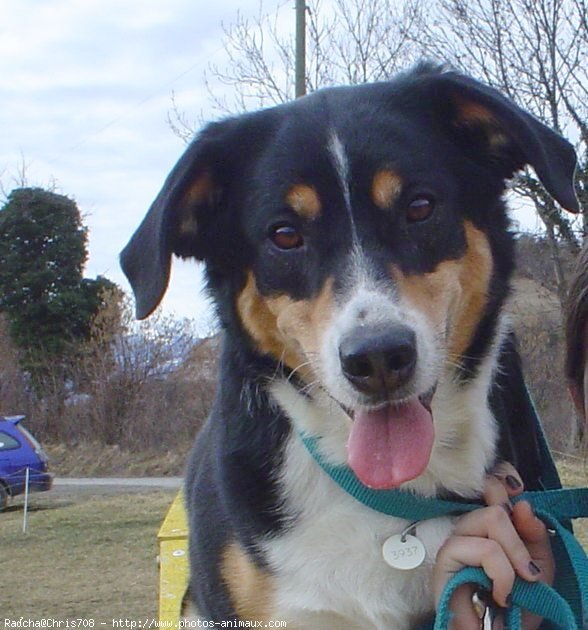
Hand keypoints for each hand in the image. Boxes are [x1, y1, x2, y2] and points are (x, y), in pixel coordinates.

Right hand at [433, 462, 553, 628]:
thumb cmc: (519, 605)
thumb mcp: (539, 567)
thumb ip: (534, 535)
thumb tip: (522, 505)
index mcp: (488, 525)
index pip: (489, 484)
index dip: (502, 480)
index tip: (517, 490)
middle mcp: (468, 528)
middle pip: (494, 502)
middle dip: (519, 538)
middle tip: (527, 570)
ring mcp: (454, 541)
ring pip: (491, 518)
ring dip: (514, 555)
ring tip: (514, 587)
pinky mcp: (444, 560)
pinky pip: (483, 548)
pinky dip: (501, 572)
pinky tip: (500, 593)